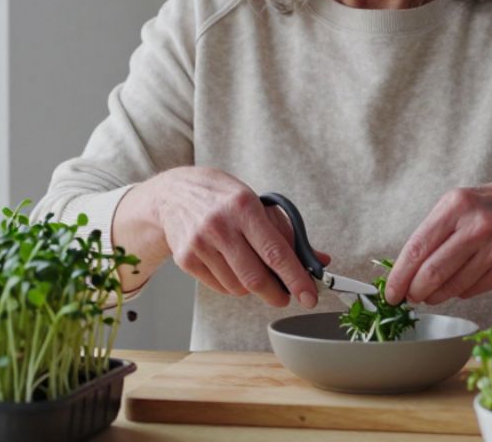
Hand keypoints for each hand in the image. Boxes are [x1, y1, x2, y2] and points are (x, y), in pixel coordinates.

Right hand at [136, 167, 327, 307]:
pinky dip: (234, 285)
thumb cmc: (223, 198)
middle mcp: (220, 226)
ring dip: (254, 288)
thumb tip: (318, 261)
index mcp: (243, 207)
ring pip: (238, 287)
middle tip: (285, 296)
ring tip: (253, 270)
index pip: (275, 251)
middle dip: (277, 294)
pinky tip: (232, 267)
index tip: (309, 296)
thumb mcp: (257, 203)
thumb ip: (288, 233)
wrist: (173, 194)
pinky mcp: (186, 259)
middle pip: (255, 278)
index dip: (295, 278)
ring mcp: (199, 244)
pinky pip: (221, 287)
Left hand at [384, 183, 491, 305]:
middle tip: (408, 297)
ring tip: (430, 293)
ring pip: (452, 287)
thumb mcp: (455, 205)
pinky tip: (459, 281)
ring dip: (435, 296)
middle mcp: (479, 225)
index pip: (418, 247)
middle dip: (414, 291)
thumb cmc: (483, 210)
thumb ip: (429, 234)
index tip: (390, 293)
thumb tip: (402, 274)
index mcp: (457, 205)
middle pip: (434, 272)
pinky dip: (458, 292)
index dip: (399, 275)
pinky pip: (471, 291)